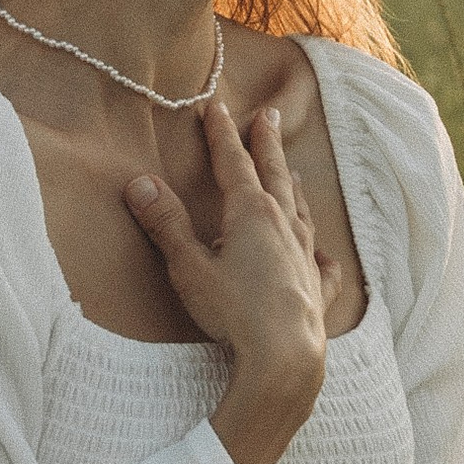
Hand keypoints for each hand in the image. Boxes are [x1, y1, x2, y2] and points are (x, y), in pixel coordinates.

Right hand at [125, 99, 331, 463]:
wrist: (285, 357)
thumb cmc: (235, 312)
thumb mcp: (189, 268)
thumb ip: (166, 225)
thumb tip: (140, 183)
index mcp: (251, 214)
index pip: (233, 163)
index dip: (223, 134)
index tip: (218, 107)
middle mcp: (284, 227)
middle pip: (275, 174)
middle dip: (268, 143)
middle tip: (269, 116)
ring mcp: (305, 257)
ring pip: (301, 211)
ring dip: (294, 187)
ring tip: (294, 172)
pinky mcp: (317, 290)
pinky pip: (323, 265)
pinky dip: (321, 255)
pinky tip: (324, 256)